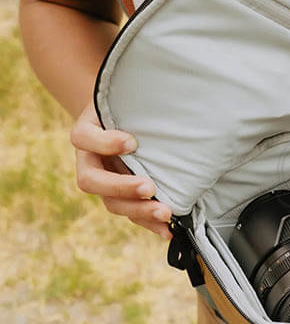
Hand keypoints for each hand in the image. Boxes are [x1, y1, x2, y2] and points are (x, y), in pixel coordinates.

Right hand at [70, 101, 171, 238]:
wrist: (128, 119)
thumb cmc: (128, 106)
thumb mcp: (126, 97)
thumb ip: (138, 100)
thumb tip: (172, 91)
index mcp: (87, 133)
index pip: (83, 138)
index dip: (104, 143)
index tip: (131, 142)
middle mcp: (91, 161)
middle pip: (92, 181)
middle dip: (122, 187)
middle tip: (149, 188)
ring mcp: (106, 182)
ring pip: (112, 203)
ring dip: (139, 211)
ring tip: (165, 213)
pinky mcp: (123, 197)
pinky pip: (132, 214)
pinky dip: (150, 224)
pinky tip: (168, 231)